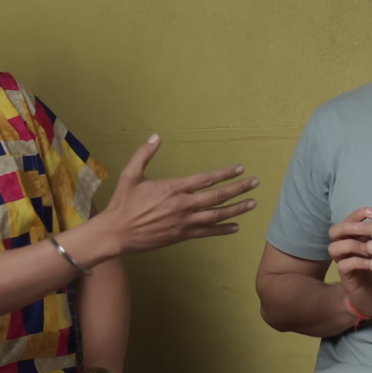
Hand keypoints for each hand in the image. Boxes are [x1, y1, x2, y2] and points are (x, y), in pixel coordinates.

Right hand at [102, 134, 258, 254]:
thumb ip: (144, 154)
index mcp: (173, 188)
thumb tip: (156, 136)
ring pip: (216, 215)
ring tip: (252, 203)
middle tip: (255, 183)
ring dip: (236, 209)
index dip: (225, 173)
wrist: (117, 233)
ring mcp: (184, 222)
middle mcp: (183, 205)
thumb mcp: (131, 175)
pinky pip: (207, 233)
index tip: (239, 168)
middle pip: (217, 196)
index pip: (205, 179)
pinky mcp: (181, 236)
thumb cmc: (123, 203)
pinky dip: (223, 229)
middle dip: (238, 189)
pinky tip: (236, 227)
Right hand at [328, 209, 371, 317]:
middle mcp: (345, 249)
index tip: (369, 213)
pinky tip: (371, 262)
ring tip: (368, 247)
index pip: (348, 221)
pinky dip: (357, 261)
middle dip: (347, 227)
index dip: (356, 215)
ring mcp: (343, 262)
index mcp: (355, 239)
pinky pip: (344, 265)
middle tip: (363, 228)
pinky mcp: (346, 277)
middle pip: (334, 231)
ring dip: (352, 244)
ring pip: (334, 247)